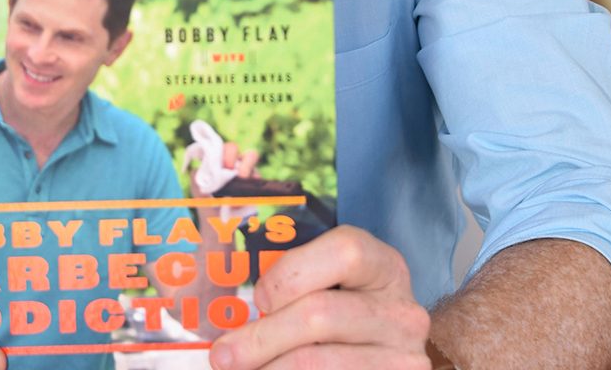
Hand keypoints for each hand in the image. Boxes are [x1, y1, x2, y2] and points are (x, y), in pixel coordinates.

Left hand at [208, 225, 430, 369]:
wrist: (376, 362)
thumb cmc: (339, 312)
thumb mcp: (327, 287)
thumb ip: (289, 281)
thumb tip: (207, 287)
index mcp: (383, 265)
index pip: (344, 252)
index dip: (293, 272)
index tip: (258, 298)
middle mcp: (402, 310)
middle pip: (321, 315)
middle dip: (262, 337)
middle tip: (222, 355)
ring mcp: (403, 357)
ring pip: (320, 362)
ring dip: (270, 369)